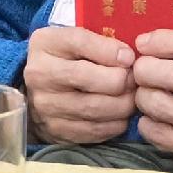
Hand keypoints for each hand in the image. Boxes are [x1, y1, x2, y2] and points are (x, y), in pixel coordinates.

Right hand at [22, 25, 137, 144]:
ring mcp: (45, 106)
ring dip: (122, 104)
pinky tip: (119, 115)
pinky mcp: (55, 130)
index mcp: (46, 43)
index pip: (79, 42)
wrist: (39, 92)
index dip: (109, 51)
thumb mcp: (78, 42)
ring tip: (130, 98)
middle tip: (134, 81)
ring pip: (94, 108)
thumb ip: (102, 43)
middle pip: (87, 78)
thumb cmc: (68, 61)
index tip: (129, 57)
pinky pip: (94, 130)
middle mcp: (40, 75)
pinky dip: (114, 124)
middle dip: (120, 80)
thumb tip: (128, 59)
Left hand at [131, 29, 172, 162]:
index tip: (143, 43)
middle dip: (145, 69)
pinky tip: (162, 116)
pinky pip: (152, 131)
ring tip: (156, 94)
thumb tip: (143, 43)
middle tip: (148, 72)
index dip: (158, 42)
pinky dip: (150, 121)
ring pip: (151, 102)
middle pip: (159, 73)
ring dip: (146, 95)